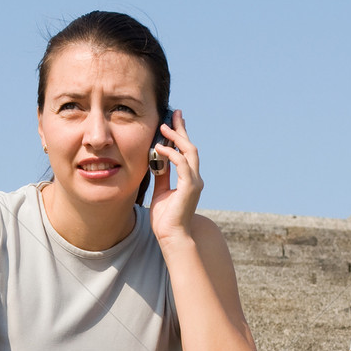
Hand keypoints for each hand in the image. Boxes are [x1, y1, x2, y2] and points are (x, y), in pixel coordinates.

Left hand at [149, 110, 203, 244]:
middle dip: (182, 129)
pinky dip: (170, 154)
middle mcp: (194, 178)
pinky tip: (158, 148)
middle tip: (174, 114)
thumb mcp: (160, 191)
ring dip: (176, 138)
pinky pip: (181, 164)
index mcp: (189, 179)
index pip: (186, 152)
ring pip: (189, 151)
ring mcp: (194, 182)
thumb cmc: (166, 218)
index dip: (181, 135)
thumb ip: (161, 175)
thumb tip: (155, 159)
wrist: (171, 236)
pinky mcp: (190, 187)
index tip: (174, 120)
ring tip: (163, 128)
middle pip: (190, 147)